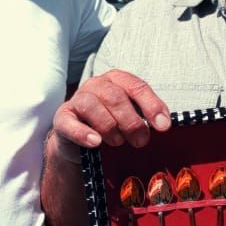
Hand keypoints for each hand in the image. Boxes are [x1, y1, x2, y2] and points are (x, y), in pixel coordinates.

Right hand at [52, 69, 170, 152]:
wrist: (81, 145)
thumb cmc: (112, 128)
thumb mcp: (131, 120)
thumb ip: (146, 118)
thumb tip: (163, 125)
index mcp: (117, 80)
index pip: (137, 86)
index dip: (152, 105)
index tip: (163, 126)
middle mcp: (96, 85)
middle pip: (115, 97)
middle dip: (131, 121)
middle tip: (140, 141)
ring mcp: (77, 99)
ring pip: (92, 106)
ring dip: (109, 127)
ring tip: (118, 143)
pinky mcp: (62, 117)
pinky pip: (70, 122)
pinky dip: (83, 132)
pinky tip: (95, 142)